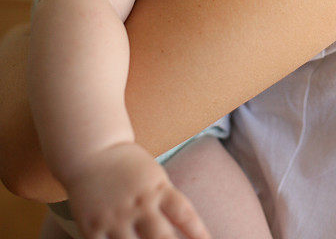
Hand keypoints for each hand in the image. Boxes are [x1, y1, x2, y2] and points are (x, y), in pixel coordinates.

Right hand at [67, 142, 210, 238]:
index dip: (199, 233)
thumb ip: (166, 201)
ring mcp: (115, 217)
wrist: (90, 151)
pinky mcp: (93, 227)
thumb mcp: (154, 176)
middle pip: (162, 237)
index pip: (184, 213)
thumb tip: (186, 229)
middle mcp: (138, 203)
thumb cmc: (128, 166)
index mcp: (157, 188)